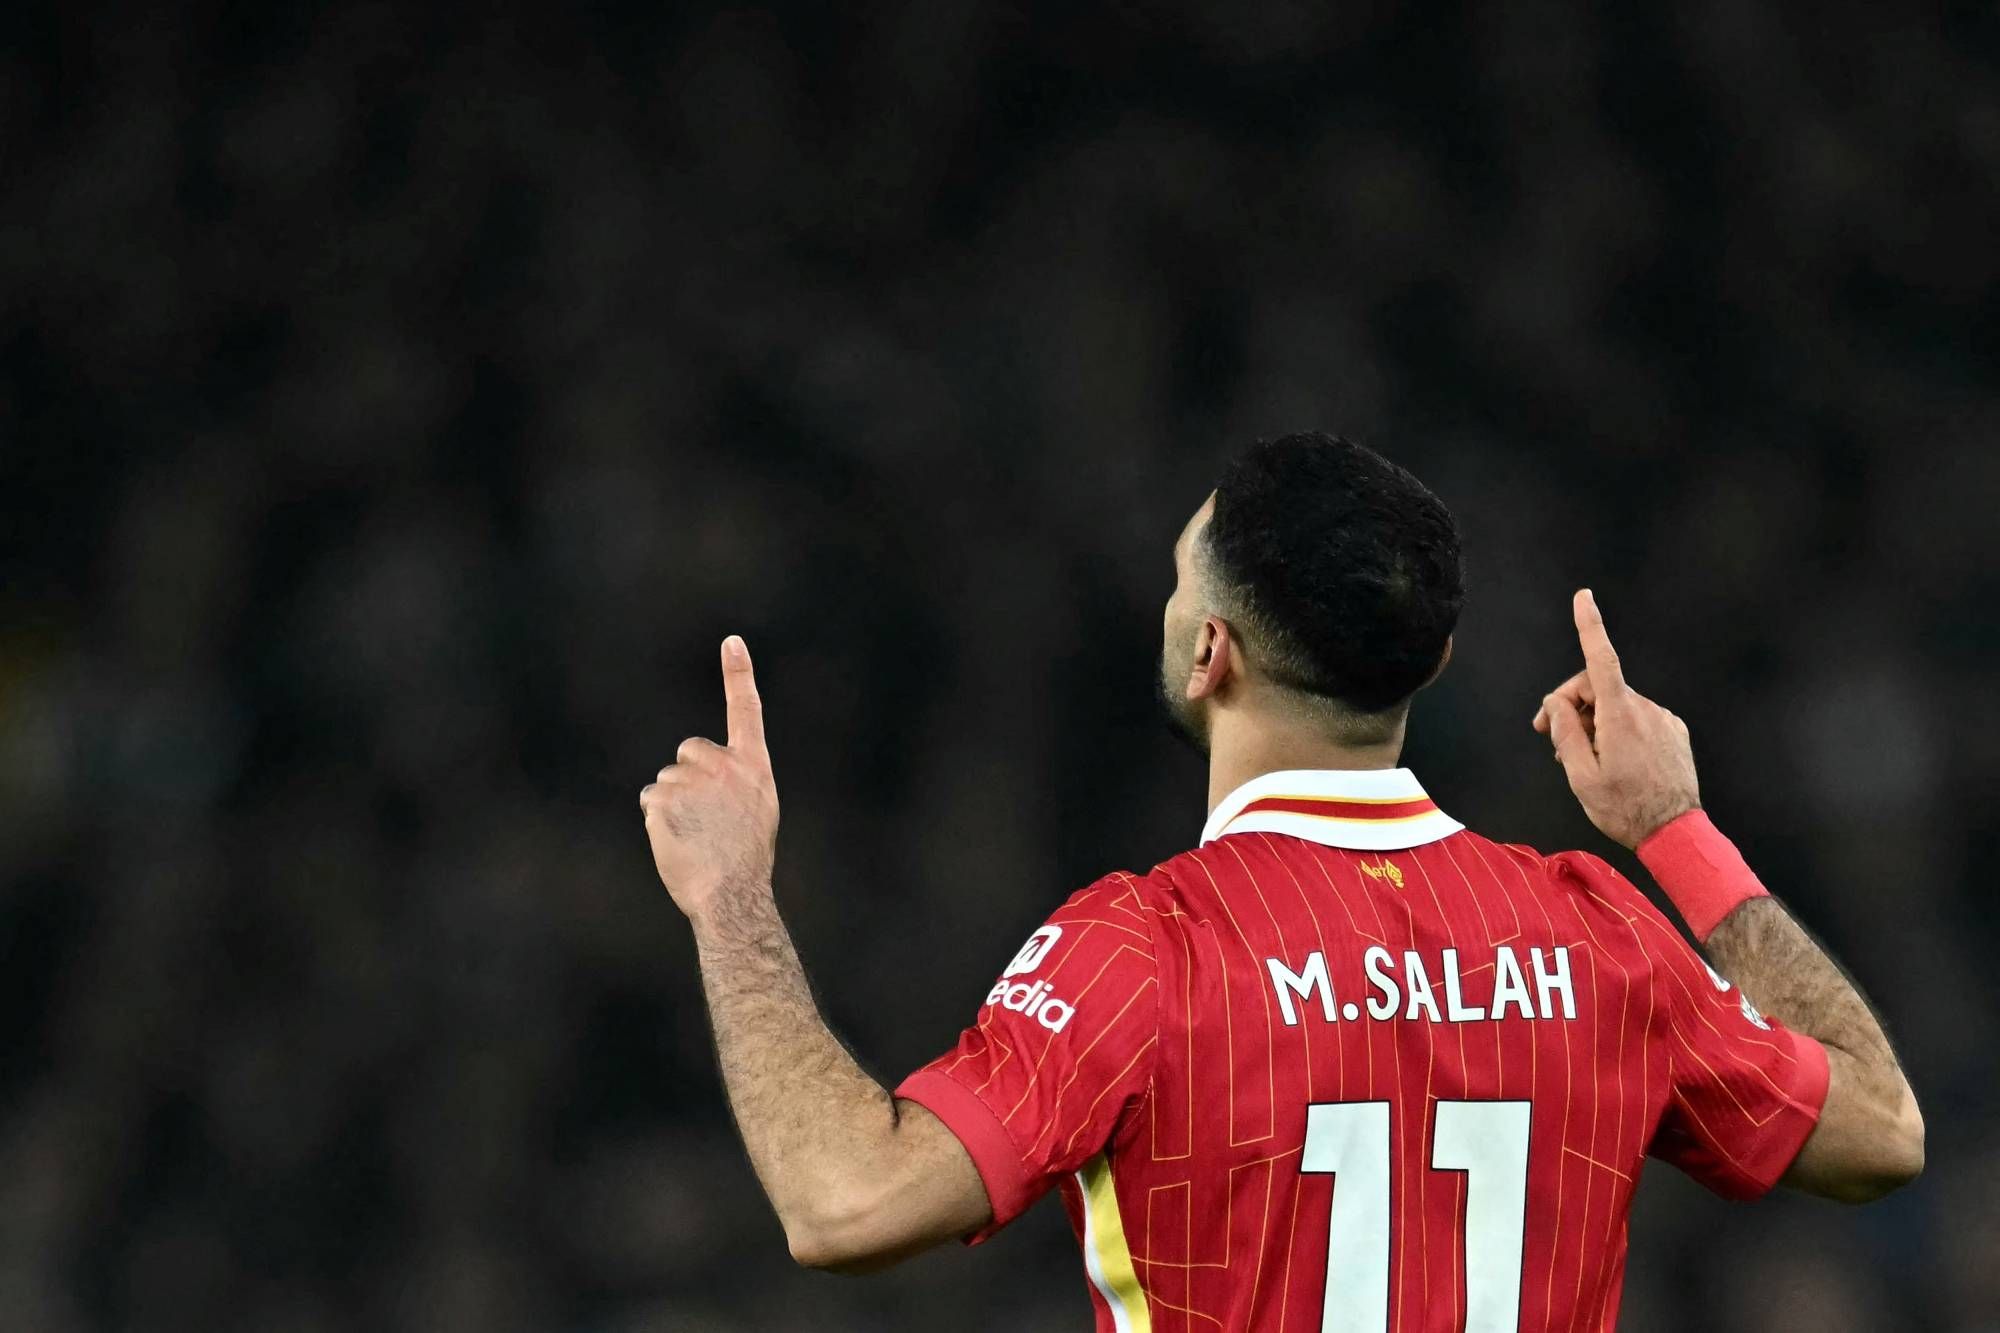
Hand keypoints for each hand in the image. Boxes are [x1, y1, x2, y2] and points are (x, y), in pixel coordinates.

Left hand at [641, 636, 779, 918]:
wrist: (732, 895)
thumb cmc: (745, 862)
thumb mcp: (759, 811)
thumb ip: (738, 782)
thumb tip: (706, 771)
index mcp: (754, 769)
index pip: (746, 711)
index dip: (739, 674)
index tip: (732, 642)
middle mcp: (725, 767)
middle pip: (688, 751)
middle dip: (688, 775)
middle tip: (705, 816)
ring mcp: (693, 782)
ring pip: (666, 781)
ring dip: (672, 804)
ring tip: (694, 835)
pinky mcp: (664, 800)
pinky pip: (651, 801)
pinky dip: (657, 822)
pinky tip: (678, 841)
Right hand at [1531, 589, 1699, 849]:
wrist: (1676, 833)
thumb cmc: (1625, 809)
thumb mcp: (1581, 777)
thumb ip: (1565, 733)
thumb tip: (1556, 704)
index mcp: (1620, 717)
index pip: (1601, 660)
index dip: (1590, 626)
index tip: (1583, 598)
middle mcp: (1645, 710)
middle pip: (1597, 688)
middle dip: (1570, 705)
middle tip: (1549, 738)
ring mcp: (1663, 720)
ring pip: (1616, 706)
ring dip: (1594, 724)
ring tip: (1584, 760)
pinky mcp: (1674, 732)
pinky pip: (1638, 719)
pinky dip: (1618, 730)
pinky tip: (1614, 761)